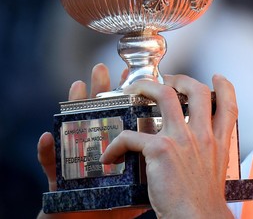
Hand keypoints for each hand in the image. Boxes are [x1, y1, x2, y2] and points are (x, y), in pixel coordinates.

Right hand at [36, 64, 146, 218]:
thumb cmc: (116, 209)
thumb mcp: (142, 185)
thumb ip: (159, 164)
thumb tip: (184, 146)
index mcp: (119, 148)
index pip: (126, 115)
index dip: (130, 96)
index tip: (136, 75)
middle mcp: (98, 148)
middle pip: (100, 112)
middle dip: (102, 89)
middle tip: (103, 69)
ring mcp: (77, 161)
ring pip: (74, 128)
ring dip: (75, 107)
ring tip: (78, 86)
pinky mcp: (59, 181)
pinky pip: (50, 164)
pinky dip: (47, 152)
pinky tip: (48, 139)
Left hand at [100, 74, 235, 218]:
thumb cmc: (203, 205)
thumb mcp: (216, 172)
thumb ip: (209, 155)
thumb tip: (196, 153)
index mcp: (218, 142)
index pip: (229, 105)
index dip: (224, 87)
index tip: (218, 78)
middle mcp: (203, 135)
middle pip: (197, 91)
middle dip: (181, 79)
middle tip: (168, 80)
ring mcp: (181, 138)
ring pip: (165, 95)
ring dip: (146, 87)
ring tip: (134, 89)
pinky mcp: (160, 149)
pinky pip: (131, 136)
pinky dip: (117, 143)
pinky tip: (110, 155)